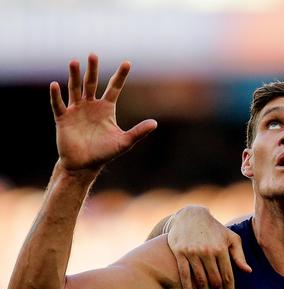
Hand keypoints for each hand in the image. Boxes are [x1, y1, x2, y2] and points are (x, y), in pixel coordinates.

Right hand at [50, 53, 156, 172]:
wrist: (84, 165)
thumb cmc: (104, 153)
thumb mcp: (124, 142)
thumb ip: (139, 132)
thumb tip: (155, 123)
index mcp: (106, 108)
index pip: (114, 88)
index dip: (120, 76)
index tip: (128, 62)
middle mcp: (91, 105)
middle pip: (91, 83)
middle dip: (93, 69)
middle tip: (93, 55)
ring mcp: (76, 110)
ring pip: (75, 88)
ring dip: (74, 76)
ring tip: (74, 62)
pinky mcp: (63, 118)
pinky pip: (58, 104)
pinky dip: (56, 95)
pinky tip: (55, 85)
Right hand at [168, 206, 250, 288]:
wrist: (190, 215)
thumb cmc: (214, 229)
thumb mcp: (230, 237)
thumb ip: (239, 255)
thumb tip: (248, 271)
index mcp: (221, 249)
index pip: (228, 276)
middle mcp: (208, 252)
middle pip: (215, 280)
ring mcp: (193, 253)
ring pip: (200, 280)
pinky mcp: (180, 253)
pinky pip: (184, 274)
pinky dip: (187, 288)